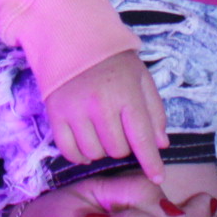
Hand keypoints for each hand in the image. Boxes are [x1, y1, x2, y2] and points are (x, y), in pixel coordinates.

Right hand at [44, 50, 167, 180]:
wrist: (73, 38)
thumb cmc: (113, 61)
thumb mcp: (141, 79)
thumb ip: (154, 112)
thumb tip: (161, 144)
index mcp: (126, 93)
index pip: (142, 138)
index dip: (151, 162)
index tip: (157, 178)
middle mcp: (100, 104)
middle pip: (117, 150)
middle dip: (123, 146)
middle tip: (120, 130)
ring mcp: (75, 110)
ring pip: (94, 153)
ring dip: (101, 150)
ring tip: (102, 133)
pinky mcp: (55, 114)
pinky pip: (69, 151)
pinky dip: (79, 155)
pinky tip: (86, 144)